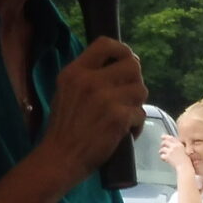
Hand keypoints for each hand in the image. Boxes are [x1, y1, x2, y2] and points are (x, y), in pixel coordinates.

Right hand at [44, 39, 146, 174]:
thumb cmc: (63, 127)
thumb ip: (86, 76)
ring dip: (136, 104)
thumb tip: (118, 65)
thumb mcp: (65, 91)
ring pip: (141, 90)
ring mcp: (106, 98)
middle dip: (135, 80)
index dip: (121, 50)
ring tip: (125, 116)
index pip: (105, 44)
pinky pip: (141, 114)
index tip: (126, 60)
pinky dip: (136, 125)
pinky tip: (125, 132)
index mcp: (75, 71)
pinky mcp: (119, 118)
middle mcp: (91, 80)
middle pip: (132, 65)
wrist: (60, 157)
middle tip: (128, 94)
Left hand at [157, 131, 191, 174]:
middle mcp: (174, 147)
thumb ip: (178, 147)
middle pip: (165, 142)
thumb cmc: (186, 161)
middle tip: (162, 146)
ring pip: (162, 149)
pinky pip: (162, 156)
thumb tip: (172, 146)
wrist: (185, 166)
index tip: (162, 136)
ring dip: (161, 151)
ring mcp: (170, 151)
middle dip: (162, 144)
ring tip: (161, 153)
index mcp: (179, 144)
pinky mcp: (167, 157)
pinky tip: (163, 159)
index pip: (171, 138)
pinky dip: (162, 157)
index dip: (166, 136)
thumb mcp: (184, 151)